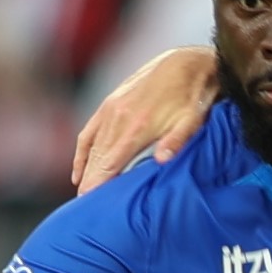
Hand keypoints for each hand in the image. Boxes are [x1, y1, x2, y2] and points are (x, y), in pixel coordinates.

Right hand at [71, 44, 222, 190]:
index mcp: (137, 126)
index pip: (110, 164)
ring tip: (82, 196)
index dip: (97, 185)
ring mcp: (111, 108)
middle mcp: (118, 117)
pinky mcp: (110, 102)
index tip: (88, 205)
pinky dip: (82, 152)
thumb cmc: (194, 96)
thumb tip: (162, 161)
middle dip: (89, 184)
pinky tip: (77, 171)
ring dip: (86, 172)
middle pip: (97, 159)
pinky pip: (89, 131)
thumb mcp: (193, 120)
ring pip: (92, 147)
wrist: (187, 62)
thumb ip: (176, 141)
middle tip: (83, 210)